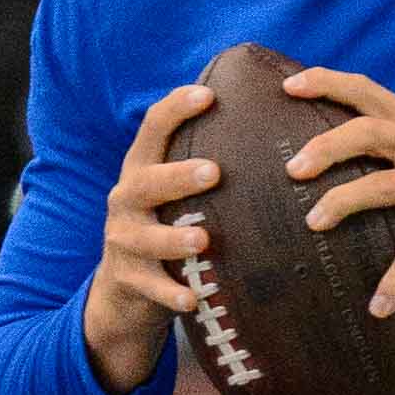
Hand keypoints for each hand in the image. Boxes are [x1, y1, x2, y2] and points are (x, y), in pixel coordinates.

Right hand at [82, 84, 222, 394]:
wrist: (124, 288)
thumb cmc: (168, 221)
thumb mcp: (174, 188)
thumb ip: (204, 159)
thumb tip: (270, 113)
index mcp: (142, 167)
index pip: (152, 127)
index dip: (176, 108)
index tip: (210, 94)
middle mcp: (127, 199)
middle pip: (145, 182)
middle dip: (178, 176)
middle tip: (214, 172)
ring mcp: (124, 241)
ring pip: (145, 238)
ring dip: (174, 239)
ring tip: (203, 241)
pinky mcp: (128, 280)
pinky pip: (150, 288)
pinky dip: (171, 294)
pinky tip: (193, 300)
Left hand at [281, 68, 394, 318]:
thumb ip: (389, 138)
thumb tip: (323, 146)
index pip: (365, 89)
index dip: (326, 83)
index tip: (288, 87)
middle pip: (367, 130)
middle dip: (324, 147)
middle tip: (292, 170)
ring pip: (380, 184)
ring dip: (341, 202)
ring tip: (313, 223)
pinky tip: (378, 307)